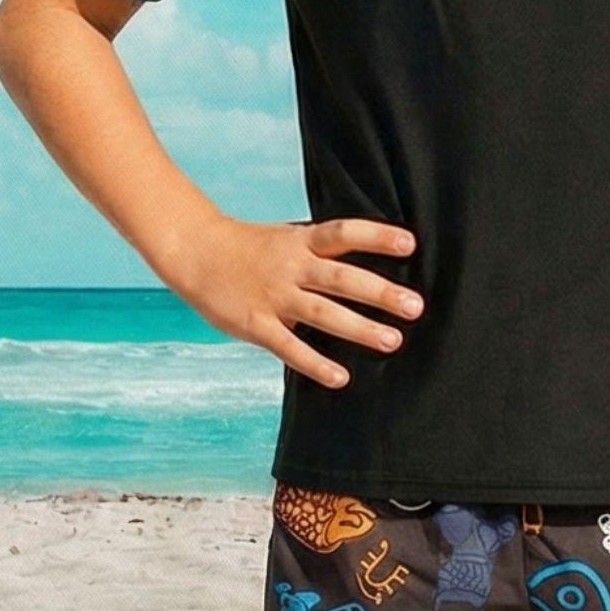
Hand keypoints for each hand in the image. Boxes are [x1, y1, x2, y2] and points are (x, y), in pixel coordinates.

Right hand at [162, 213, 421, 387]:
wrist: (193, 252)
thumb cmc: (248, 249)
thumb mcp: (286, 239)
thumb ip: (321, 254)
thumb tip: (366, 272)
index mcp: (301, 241)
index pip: (344, 233)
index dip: (377, 237)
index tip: (410, 244)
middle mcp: (291, 267)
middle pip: (341, 277)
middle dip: (380, 293)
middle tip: (415, 307)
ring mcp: (274, 296)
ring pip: (322, 312)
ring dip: (359, 328)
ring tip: (392, 341)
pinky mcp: (256, 324)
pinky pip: (289, 347)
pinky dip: (315, 363)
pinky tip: (341, 377)